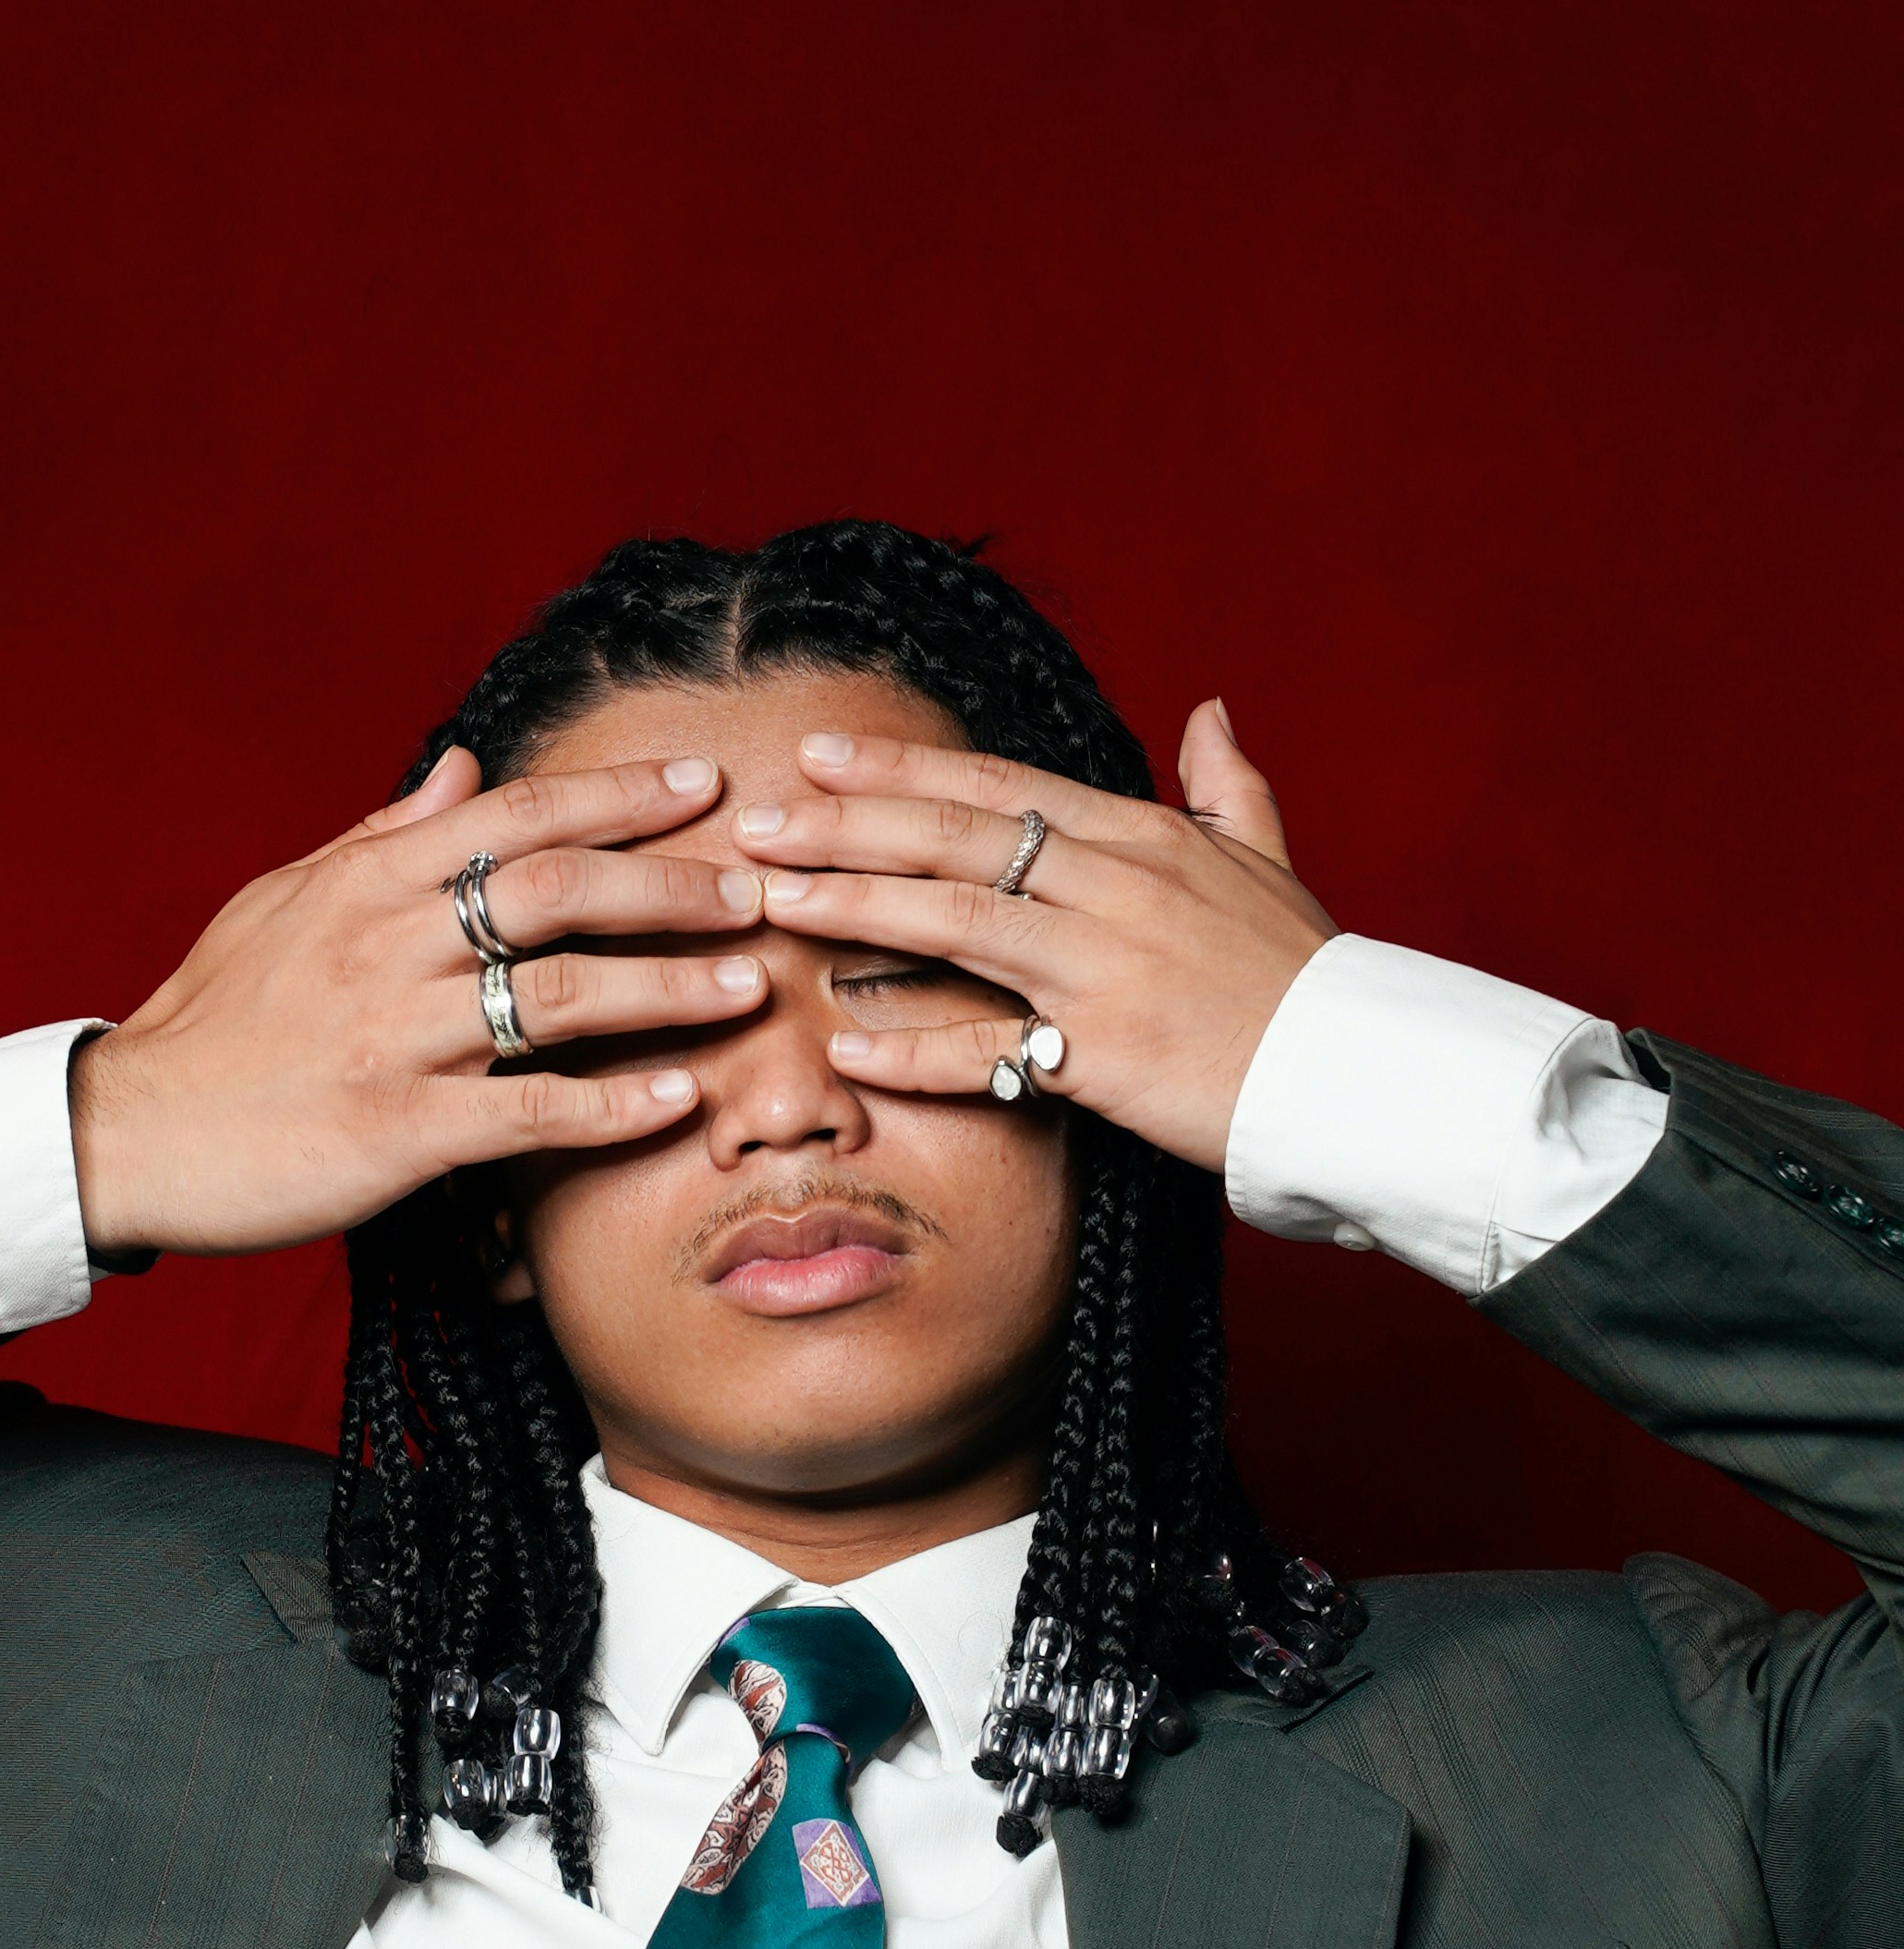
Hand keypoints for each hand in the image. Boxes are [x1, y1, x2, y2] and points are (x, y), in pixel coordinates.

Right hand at [71, 747, 770, 1251]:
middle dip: (668, 882)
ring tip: (747, 984)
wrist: (131, 1132)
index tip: (704, 784)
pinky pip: (524, 1110)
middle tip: (759, 887)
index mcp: (367, 881)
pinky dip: (609, 1105)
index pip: (515, 816)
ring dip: (665, 987)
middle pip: (555, 889)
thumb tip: (465, 766)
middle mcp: (388, 944)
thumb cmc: (216, 1021)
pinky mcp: (395, 1131)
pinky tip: (678, 1100)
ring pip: (557, 995)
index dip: (618, 797)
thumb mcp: (285, 902)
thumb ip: (382, 835)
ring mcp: (395, 1038)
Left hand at [730, 701, 1332, 1172]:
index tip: (822, 755)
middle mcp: (1115, 886)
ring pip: (955, 920)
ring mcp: (1105, 969)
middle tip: (755, 821)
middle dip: (845, 823)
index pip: (997, 785)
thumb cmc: (1308, 975)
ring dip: (853, 906)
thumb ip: (1229, 786)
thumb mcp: (1271, 862)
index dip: (902, 768)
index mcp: (1143, 835)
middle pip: (956, 838)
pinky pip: (988, 1049)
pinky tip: (845, 1044)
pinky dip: (915, 1049)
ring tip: (771, 898)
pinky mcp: (1102, 1055)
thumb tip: (1212, 711)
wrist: (1358, 1072)